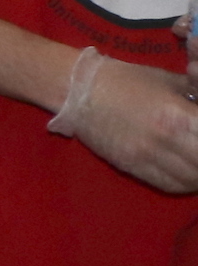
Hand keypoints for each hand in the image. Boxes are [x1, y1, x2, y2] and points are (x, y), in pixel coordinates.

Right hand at [60, 53, 197, 193]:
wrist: (79, 90)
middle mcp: (165, 139)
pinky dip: (185, 183)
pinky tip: (188, 173)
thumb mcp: (170, 81)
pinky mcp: (133, 167)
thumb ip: (195, 96)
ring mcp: (147, 156)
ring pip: (192, 179)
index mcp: (177, 113)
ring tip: (196, 162)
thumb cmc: (127, 80)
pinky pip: (169, 184)